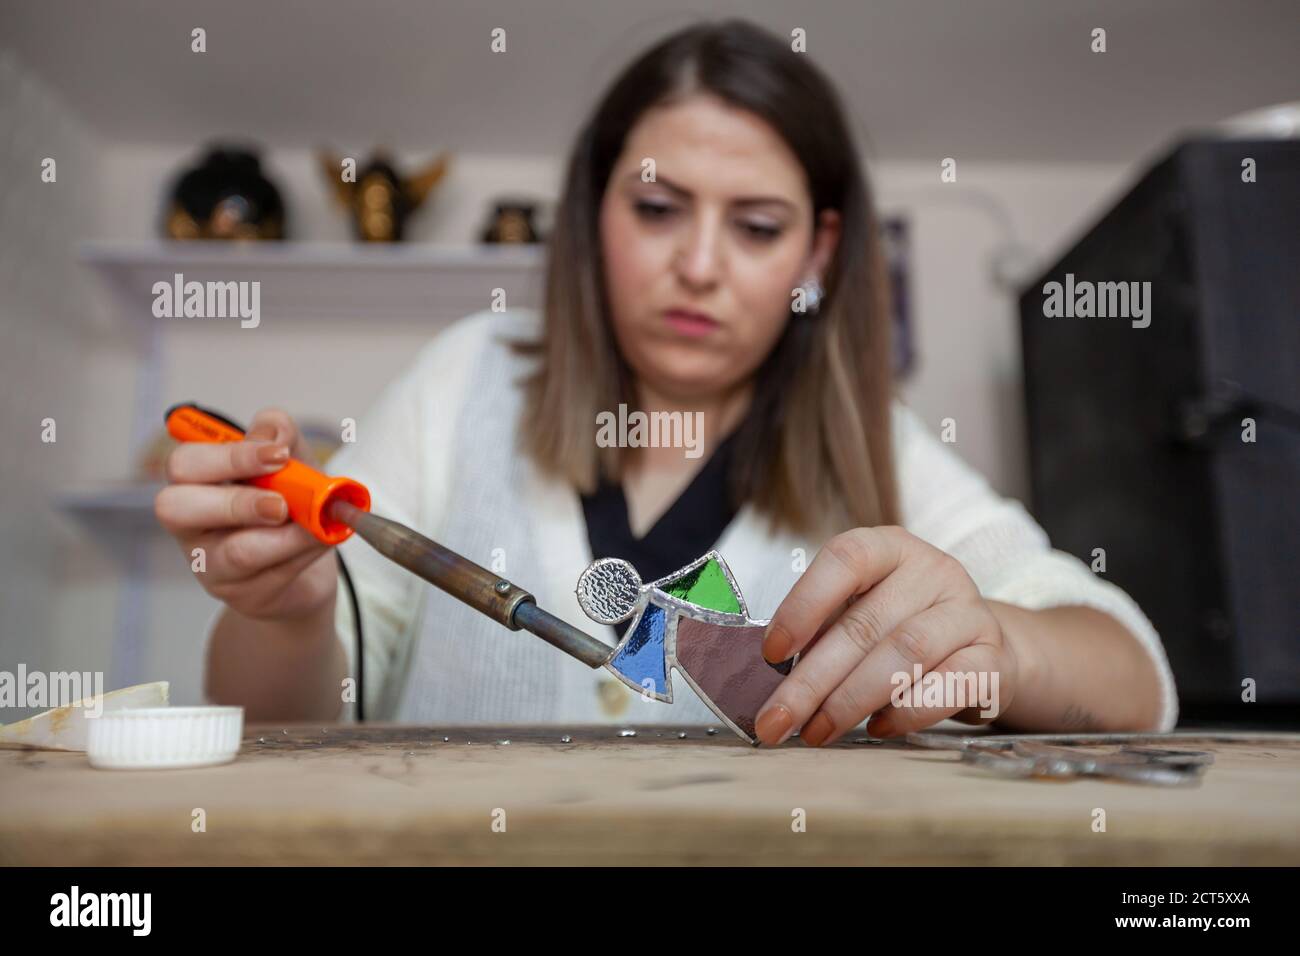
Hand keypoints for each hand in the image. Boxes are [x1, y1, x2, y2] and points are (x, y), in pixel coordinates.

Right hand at [154, 408, 337, 621]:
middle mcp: (191, 525)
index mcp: (196, 483)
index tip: (278, 454)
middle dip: (237, 502)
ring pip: (235, 553)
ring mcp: (210, 565)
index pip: (184, 464)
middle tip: (282, 504)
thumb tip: (271, 431)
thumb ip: (280, 436)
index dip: (228, 457)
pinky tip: (319, 541)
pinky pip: (271, 575)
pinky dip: (303, 554)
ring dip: (285, 536)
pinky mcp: (240, 595)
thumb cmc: (289, 508)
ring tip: (314, 525)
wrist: (307, 569)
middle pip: (175, 508)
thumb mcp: (292, 463)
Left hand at [754, 526, 1017, 745]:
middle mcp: (933, 570)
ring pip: (904, 655)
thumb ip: (823, 631)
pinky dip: (906, 712)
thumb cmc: (900, 626)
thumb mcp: (861, 610)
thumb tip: (773, 676)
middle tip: (777, 720)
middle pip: (864, 624)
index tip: (771, 653)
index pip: (846, 559)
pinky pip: (948, 687)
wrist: (980, 647)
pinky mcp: (995, 658)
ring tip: (817, 731)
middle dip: (811, 681)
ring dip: (851, 701)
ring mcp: (969, 612)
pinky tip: (876, 728)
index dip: (804, 604)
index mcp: (890, 548)